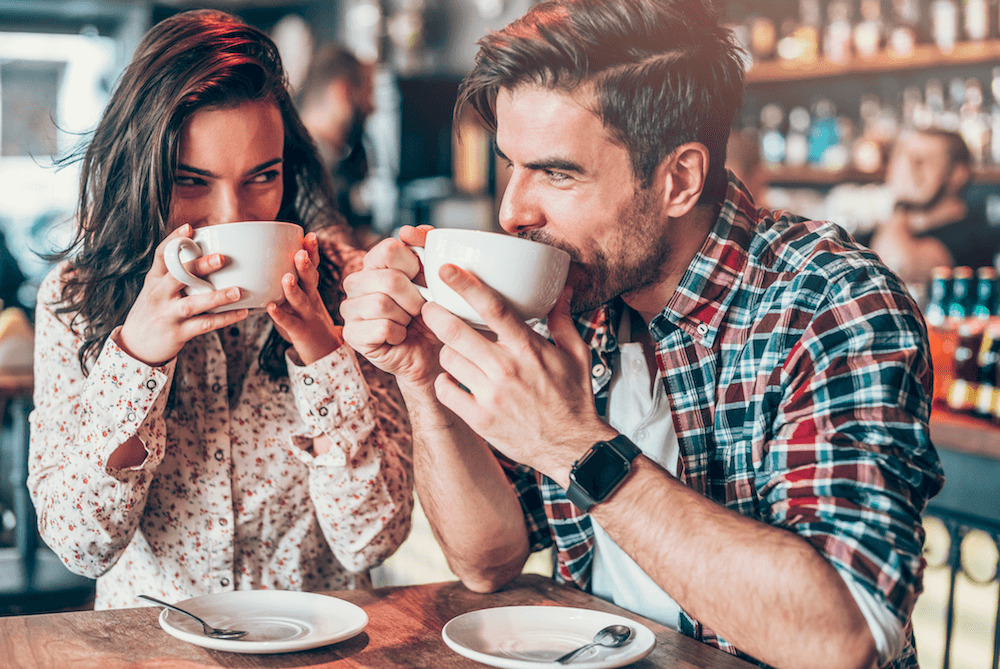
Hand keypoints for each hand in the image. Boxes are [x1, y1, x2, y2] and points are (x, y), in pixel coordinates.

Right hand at [118, 224, 248, 365]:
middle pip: (177, 277)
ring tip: (238, 291)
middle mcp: (159, 295)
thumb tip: (206, 253)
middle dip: (199, 266)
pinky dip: (225, 319)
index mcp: (154, 280)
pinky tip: (243, 312)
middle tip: (222, 257)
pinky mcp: (178, 333)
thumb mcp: (156, 289)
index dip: (174, 240)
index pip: (161, 256)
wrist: (135, 345)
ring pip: (193, 304)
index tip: (190, 228)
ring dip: (217, 297)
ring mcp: (168, 314)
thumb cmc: (153, 311)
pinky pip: (205, 325)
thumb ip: (174, 273)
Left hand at [267, 232, 343, 365]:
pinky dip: (280, 315)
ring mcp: (307, 316)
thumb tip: (263, 259)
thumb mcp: (301, 297)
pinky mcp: (300, 331)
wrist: (323, 349)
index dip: (313, 252)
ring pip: (301, 300)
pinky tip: (270, 308)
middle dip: (306, 265)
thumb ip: (288, 280)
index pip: (313, 266)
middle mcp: (311, 299)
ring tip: (286, 277)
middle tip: (300, 252)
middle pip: (311, 280)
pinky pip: (289, 323)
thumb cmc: (305, 319)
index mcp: (310, 289)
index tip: (309, 236)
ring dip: (293, 289)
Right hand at [340, 225, 443, 389]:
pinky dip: (399, 334)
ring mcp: (350, 308)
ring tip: (409, 322)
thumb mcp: (436, 277)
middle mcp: (356, 281)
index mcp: (374, 262)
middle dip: (415, 297)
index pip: (390, 248)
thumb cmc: (432, 313)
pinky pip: (380, 328)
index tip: (422, 280)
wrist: (431, 352)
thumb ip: (426, 246)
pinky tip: (400, 336)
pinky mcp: (351, 334)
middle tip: (419, 308)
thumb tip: (409, 231)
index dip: (414, 266)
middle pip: (389, 279)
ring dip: (406, 317)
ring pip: (382, 304)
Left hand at [420, 264, 611, 480]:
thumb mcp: (576, 355)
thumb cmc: (574, 399)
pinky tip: (454, 380)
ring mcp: (491, 395)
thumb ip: (563, 320)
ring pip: (448, 359)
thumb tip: (562, 290)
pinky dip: (444, 382)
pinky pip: (445, 390)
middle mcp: (507, 369)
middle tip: (428, 307)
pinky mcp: (480, 419)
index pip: (493, 308)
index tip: (447, 271)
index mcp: (529, 349)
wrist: (572, 447)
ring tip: (454, 351)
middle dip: (435, 314)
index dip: (466, 285)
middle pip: (457, 332)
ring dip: (447, 351)